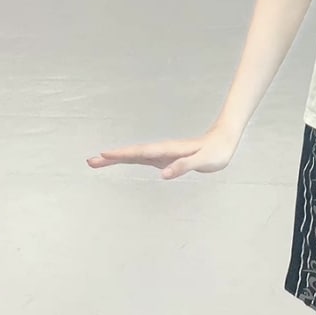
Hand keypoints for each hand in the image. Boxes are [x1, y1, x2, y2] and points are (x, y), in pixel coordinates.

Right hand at [86, 126, 238, 179]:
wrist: (225, 140)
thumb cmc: (216, 152)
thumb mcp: (203, 161)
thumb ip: (184, 166)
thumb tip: (164, 174)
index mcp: (169, 150)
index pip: (142, 153)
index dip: (123, 155)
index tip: (104, 155)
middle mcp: (163, 150)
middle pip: (133, 154)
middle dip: (112, 157)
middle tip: (90, 161)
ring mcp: (162, 154)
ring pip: (135, 156)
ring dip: (117, 158)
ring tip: (97, 161)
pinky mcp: (165, 157)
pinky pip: (143, 158)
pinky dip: (129, 160)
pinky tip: (121, 162)